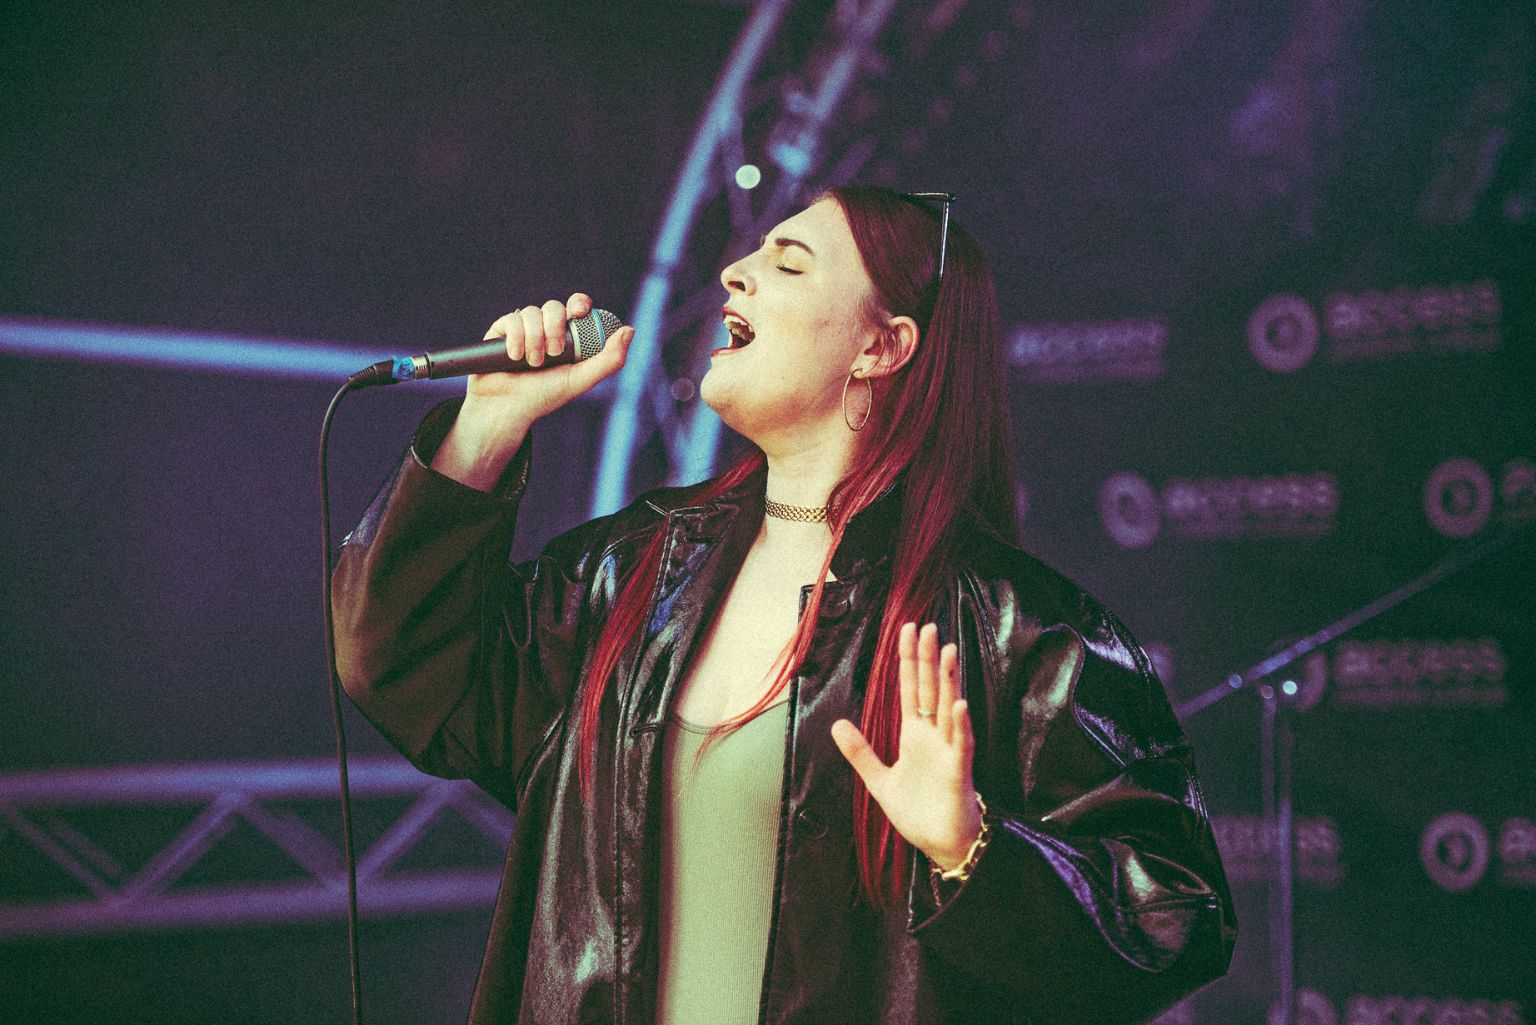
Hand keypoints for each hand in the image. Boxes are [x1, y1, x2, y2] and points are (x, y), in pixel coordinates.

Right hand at [435, 293, 633, 488]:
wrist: (508, 408)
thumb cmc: (545, 396)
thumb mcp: (581, 380)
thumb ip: (609, 360)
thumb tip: (630, 330)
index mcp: (567, 337)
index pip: (577, 307)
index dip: (579, 303)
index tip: (579, 312)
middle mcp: (545, 329)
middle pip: (554, 307)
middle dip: (555, 328)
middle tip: (554, 353)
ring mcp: (523, 329)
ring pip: (533, 312)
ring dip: (535, 338)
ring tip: (533, 363)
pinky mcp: (501, 331)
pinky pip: (513, 319)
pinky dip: (516, 338)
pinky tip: (514, 356)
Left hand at [831, 622, 982, 870]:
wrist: (942, 845)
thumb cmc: (919, 813)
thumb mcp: (880, 781)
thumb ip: (860, 752)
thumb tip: (837, 724)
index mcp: (914, 736)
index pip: (911, 689)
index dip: (908, 661)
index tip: (907, 631)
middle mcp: (933, 736)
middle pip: (930, 689)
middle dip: (927, 659)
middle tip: (927, 626)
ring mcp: (948, 751)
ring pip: (949, 708)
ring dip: (948, 680)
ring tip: (946, 651)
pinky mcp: (958, 771)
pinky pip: (960, 743)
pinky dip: (960, 724)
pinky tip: (959, 704)